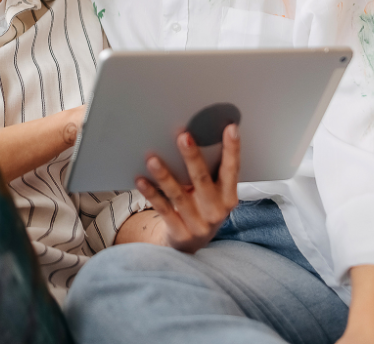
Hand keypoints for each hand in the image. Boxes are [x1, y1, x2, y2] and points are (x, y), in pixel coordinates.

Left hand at [133, 124, 239, 253]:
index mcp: (228, 197)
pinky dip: (152, 194)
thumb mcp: (211, 195)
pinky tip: (141, 180)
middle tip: (183, 136)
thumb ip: (208, 173)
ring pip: (179, 195)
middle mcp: (216, 211)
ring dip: (165, 176)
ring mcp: (199, 225)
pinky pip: (163, 209)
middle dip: (193, 157)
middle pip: (203, 180)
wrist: (189, 246)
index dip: (232, 150)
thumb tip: (191, 138)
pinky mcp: (180, 233)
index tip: (230, 128)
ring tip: (153, 158)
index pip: (232, 170)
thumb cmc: (200, 209)